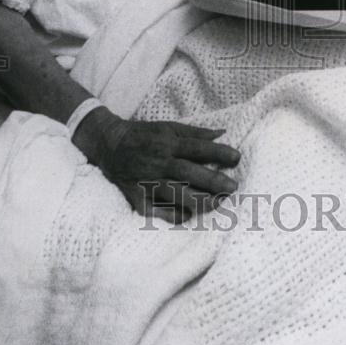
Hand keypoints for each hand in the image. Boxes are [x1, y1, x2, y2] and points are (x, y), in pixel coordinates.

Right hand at [74, 107, 239, 221]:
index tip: (236, 157)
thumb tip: (222, 133)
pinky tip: (189, 217)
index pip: (196, 148)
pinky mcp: (136, 197)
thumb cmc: (143, 135)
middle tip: (233, 187)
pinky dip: (172, 215)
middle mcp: (158, 162)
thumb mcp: (168, 127)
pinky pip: (156, 210)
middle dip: (212, 180)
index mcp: (167, 143)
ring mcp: (146, 181)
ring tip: (218, 204)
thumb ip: (195, 133)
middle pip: (188, 172)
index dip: (217, 153)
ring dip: (198, 200)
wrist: (109, 144)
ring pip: (175, 193)